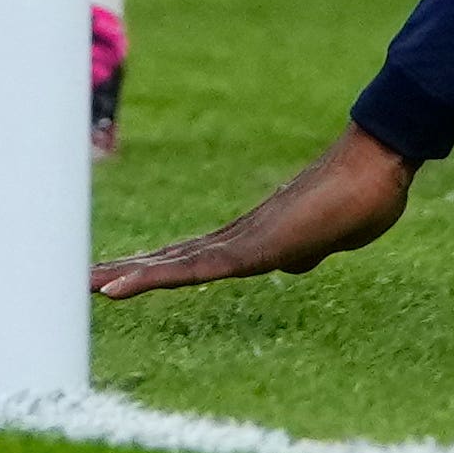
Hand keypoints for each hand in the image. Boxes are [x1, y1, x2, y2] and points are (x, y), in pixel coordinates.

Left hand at [93, 129, 413, 299]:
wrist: (376, 163)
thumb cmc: (359, 196)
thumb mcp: (326, 239)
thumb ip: (302, 250)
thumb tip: (291, 262)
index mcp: (249, 239)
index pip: (188, 257)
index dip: (152, 268)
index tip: (116, 278)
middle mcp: (235, 236)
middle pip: (168, 257)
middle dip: (124, 270)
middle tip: (78, 280)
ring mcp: (241, 240)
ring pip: (171, 264)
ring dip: (125, 276)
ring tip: (85, 286)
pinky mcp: (251, 248)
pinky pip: (190, 272)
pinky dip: (148, 281)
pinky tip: (117, 288)